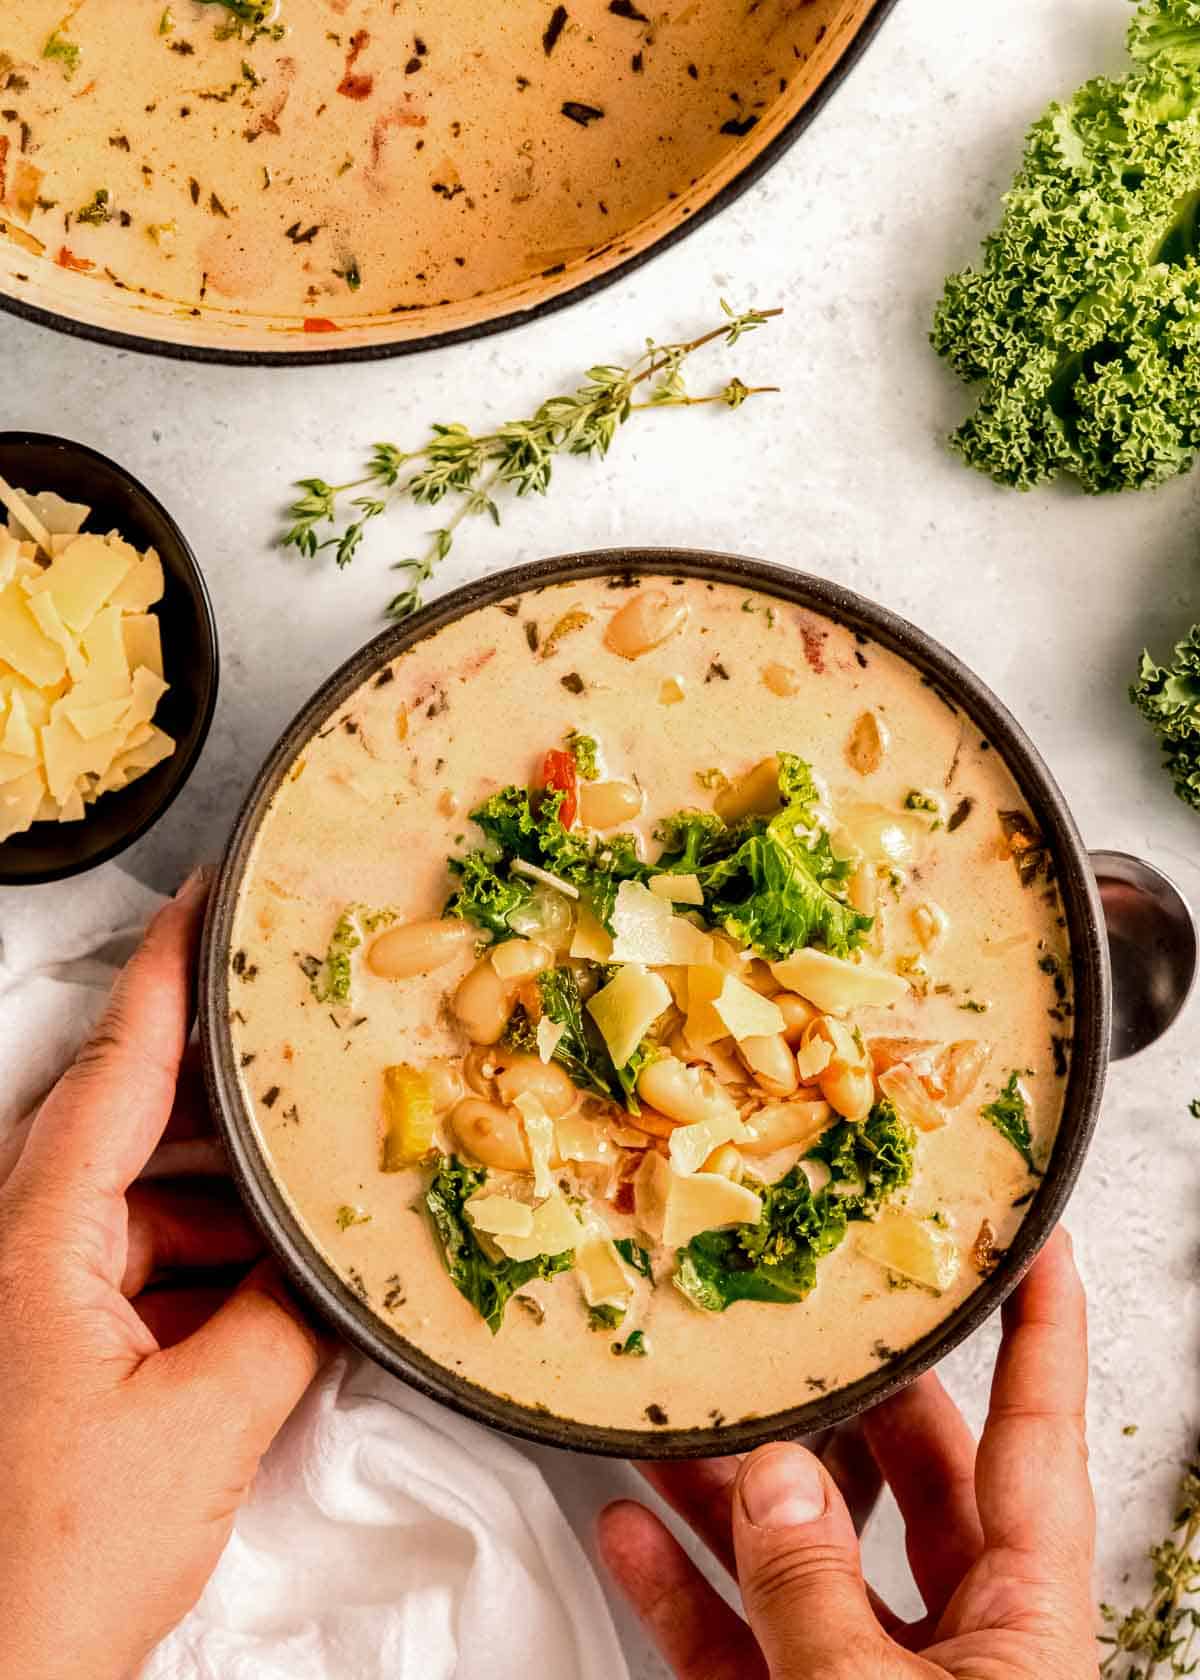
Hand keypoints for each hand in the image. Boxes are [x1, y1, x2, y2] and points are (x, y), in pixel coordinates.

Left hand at [0, 870, 323, 1679]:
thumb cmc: (47, 1564)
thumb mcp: (204, 1428)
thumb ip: (286, 1323)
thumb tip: (340, 1273)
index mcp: (37, 1238)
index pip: (115, 1065)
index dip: (169, 972)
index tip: (208, 900)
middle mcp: (17, 1251)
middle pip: (126, 1124)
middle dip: (219, 1091)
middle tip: (298, 1052)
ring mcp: (26, 1303)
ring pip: (135, 1204)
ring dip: (220, 1202)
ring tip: (307, 1206)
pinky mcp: (42, 1354)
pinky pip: (132, 1269)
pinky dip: (201, 1268)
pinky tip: (264, 1299)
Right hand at [600, 1230, 1094, 1678]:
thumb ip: (813, 1589)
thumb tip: (771, 1483)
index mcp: (1026, 1617)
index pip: (1037, 1435)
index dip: (1041, 1329)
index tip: (1028, 1241)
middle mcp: (969, 1640)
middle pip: (910, 1475)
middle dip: (842, 1395)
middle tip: (796, 1322)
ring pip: (808, 1552)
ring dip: (730, 1490)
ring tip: (674, 1419)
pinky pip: (742, 1637)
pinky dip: (683, 1587)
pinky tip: (633, 1536)